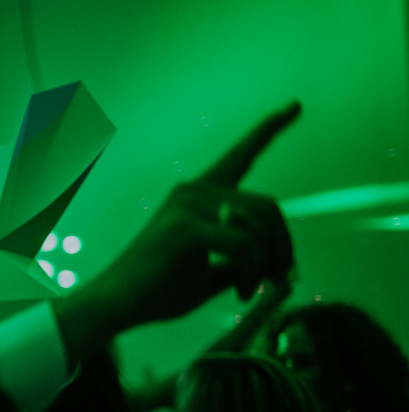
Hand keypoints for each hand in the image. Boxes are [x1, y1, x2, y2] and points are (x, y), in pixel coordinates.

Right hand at [89, 102, 300, 330]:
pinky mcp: (185, 226)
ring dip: (268, 263)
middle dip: (282, 246)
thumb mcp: (212, 271)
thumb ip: (245, 259)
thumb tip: (283, 265)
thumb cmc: (159, 291)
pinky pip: (243, 246)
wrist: (116, 305)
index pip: (240, 155)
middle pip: (267, 206)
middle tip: (279, 279)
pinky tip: (242, 293)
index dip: (270, 129)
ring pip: (258, 226)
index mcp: (198, 196)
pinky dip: (252, 273)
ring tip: (255, 289)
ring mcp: (187, 205)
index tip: (295, 106)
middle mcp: (192, 190)